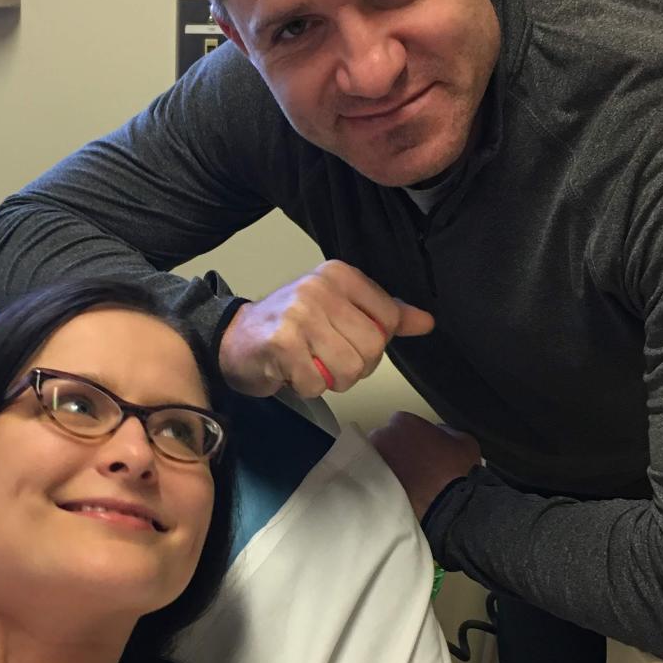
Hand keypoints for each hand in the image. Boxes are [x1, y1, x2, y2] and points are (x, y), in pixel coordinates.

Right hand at [219, 261, 433, 397]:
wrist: (234, 338)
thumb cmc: (292, 326)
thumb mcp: (340, 310)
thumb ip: (384, 315)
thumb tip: (427, 322)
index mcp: (340, 275)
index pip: (390, 319)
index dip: (374, 344)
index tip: (347, 341)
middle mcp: (320, 287)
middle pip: (372, 348)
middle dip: (354, 368)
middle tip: (326, 360)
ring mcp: (300, 313)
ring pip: (348, 369)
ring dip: (330, 380)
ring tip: (309, 365)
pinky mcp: (282, 342)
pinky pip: (316, 383)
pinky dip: (305, 387)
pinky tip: (290, 371)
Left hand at [369, 410, 480, 519]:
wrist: (447, 505)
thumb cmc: (457, 471)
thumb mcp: (463, 440)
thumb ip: (445, 431)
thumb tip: (439, 433)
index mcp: (404, 421)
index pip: (402, 423)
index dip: (412, 436)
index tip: (419, 446)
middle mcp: (384, 436)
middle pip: (385, 439)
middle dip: (395, 448)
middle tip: (411, 463)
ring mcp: (376, 460)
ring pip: (377, 458)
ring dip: (388, 464)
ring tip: (404, 478)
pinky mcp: (372, 482)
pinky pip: (375, 478)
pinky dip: (383, 481)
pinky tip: (397, 489)